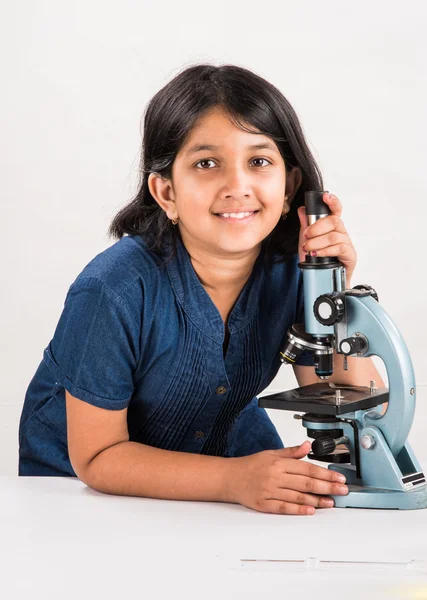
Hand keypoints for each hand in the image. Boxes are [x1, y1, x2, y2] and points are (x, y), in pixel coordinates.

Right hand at [227, 441, 348, 514]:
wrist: (229, 477)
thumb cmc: (251, 465)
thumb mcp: (271, 453)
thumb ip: (291, 452)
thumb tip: (308, 446)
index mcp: (278, 462)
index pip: (308, 468)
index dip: (326, 474)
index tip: (339, 478)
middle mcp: (275, 476)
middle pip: (306, 483)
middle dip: (327, 487)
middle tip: (342, 490)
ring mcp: (269, 491)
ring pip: (297, 496)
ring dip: (317, 500)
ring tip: (330, 502)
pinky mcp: (263, 504)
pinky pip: (283, 507)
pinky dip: (298, 509)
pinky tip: (310, 510)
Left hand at [297, 192, 356, 284]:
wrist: (322, 280)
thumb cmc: (317, 260)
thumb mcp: (306, 241)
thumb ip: (305, 226)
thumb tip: (301, 210)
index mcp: (332, 226)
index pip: (336, 210)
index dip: (332, 201)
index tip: (325, 196)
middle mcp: (342, 232)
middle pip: (334, 221)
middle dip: (317, 227)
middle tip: (306, 236)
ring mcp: (347, 243)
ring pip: (334, 236)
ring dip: (317, 241)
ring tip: (308, 249)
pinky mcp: (351, 255)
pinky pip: (339, 248)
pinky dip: (325, 250)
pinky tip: (316, 254)